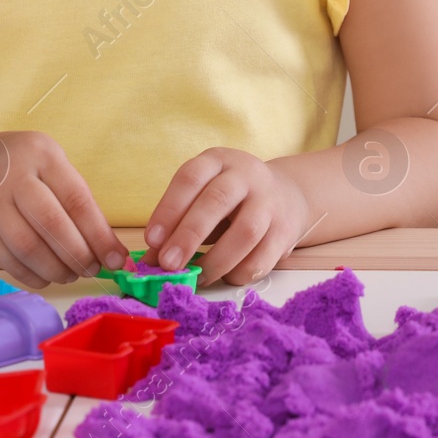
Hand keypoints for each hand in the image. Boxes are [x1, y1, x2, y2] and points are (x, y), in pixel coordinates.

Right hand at [0, 130, 124, 289]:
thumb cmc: (21, 168)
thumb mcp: (50, 164)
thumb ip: (76, 200)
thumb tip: (108, 248)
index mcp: (43, 155)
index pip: (77, 200)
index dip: (100, 235)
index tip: (116, 259)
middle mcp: (14, 176)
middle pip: (52, 224)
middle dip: (79, 255)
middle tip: (92, 270)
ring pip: (27, 247)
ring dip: (56, 269)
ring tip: (70, 275)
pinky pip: (6, 260)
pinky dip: (31, 276)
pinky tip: (46, 277)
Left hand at [144, 148, 309, 286]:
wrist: (287, 195)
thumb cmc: (231, 199)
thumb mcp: (202, 197)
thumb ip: (177, 224)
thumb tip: (150, 261)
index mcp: (218, 161)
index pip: (190, 178)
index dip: (169, 209)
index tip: (151, 239)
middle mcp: (246, 175)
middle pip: (217, 201)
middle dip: (189, 235)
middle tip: (168, 263)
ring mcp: (270, 202)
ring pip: (245, 232)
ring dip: (216, 260)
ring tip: (197, 277)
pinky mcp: (285, 231)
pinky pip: (262, 258)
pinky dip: (239, 272)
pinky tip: (224, 276)